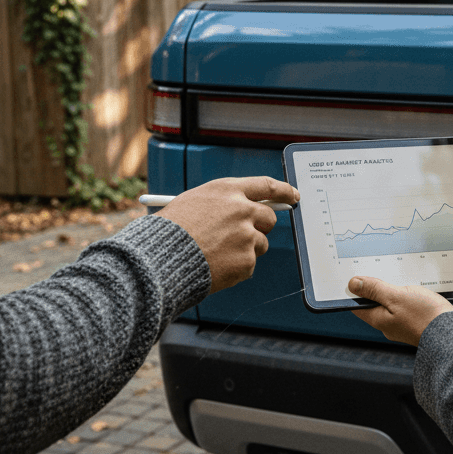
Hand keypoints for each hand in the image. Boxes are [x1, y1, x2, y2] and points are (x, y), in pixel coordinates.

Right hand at [159, 176, 298, 292]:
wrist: (159, 260)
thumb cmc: (170, 231)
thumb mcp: (194, 202)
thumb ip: (223, 202)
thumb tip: (249, 208)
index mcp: (227, 190)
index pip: (266, 186)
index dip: (283, 191)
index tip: (293, 196)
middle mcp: (241, 210)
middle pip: (269, 218)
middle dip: (260, 227)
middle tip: (245, 235)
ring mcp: (246, 236)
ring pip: (260, 244)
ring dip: (245, 249)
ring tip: (216, 252)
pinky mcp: (246, 260)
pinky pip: (249, 264)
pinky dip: (235, 267)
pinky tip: (214, 265)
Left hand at [349, 276, 452, 345]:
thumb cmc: (425, 315)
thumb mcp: (396, 296)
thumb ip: (374, 290)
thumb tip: (353, 284)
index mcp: (378, 320)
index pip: (357, 305)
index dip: (355, 291)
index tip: (357, 277)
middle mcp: (388, 325)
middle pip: (374, 304)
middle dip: (375, 289)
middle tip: (381, 274)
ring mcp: (402, 325)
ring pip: (390, 305)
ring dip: (393, 292)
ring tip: (400, 280)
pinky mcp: (415, 323)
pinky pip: (404, 308)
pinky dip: (405, 297)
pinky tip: (414, 291)